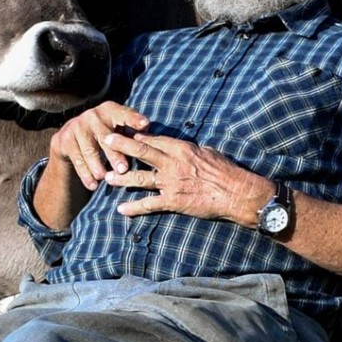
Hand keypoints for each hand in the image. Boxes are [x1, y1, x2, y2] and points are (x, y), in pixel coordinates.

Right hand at [48, 101, 149, 190]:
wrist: (71, 136)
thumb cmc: (105, 133)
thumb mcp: (118, 129)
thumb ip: (133, 133)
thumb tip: (151, 140)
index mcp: (110, 110)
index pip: (124, 114)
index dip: (134, 119)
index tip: (145, 124)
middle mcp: (93, 115)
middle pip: (106, 137)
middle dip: (115, 154)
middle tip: (124, 169)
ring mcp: (78, 126)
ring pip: (90, 150)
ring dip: (97, 166)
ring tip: (105, 178)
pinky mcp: (65, 139)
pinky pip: (77, 160)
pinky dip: (85, 174)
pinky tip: (92, 185)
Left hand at [102, 132, 270, 226]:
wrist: (236, 192)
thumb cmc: (226, 171)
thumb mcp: (208, 152)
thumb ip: (191, 149)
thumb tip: (183, 147)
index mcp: (182, 148)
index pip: (155, 139)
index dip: (138, 136)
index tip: (125, 131)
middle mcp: (173, 163)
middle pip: (142, 151)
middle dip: (122, 145)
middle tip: (106, 140)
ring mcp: (171, 183)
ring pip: (140, 178)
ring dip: (122, 178)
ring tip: (107, 178)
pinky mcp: (173, 201)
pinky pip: (149, 204)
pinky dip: (134, 207)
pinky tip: (121, 209)